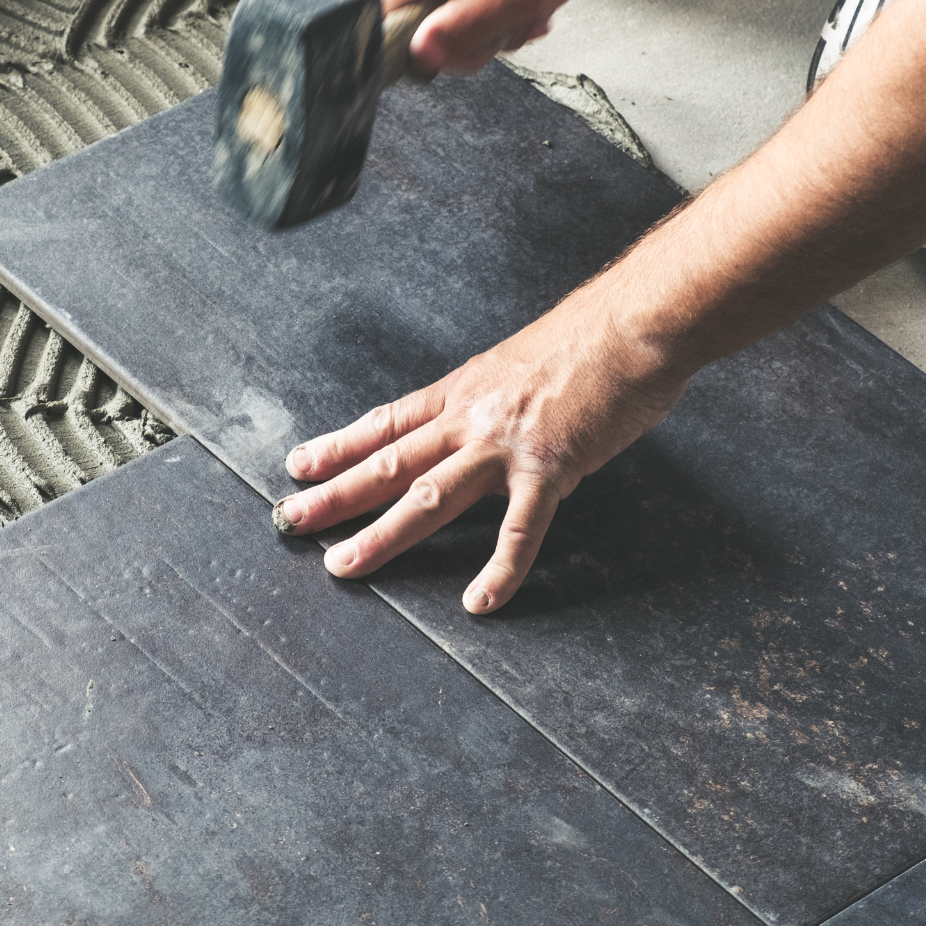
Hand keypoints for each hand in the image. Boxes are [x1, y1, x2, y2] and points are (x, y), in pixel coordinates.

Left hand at [272, 294, 687, 613]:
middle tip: (289, 519)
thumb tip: (483, 423)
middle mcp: (471, 417)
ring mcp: (506, 444)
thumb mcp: (520, 363)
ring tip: (342, 565)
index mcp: (464, 390)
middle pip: (388, 461)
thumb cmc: (591, 339)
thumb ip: (494, 400)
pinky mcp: (550, 467)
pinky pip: (519, 530)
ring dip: (380, 535)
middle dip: (334, 494)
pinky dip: (499, 570)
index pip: (386, 423)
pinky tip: (480, 602)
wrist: (637, 322)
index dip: (339, 446)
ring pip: (426, 497)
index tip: (299, 466)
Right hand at [375, 0, 613, 72]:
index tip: (460, 47)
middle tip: (511, 26)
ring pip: (436, 1)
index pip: (385, 20)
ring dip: (481, 14)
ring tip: (523, 3)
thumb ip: (468, 27)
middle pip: (414, 16)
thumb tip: (422, 55)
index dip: (420, 48)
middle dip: (465, 33)